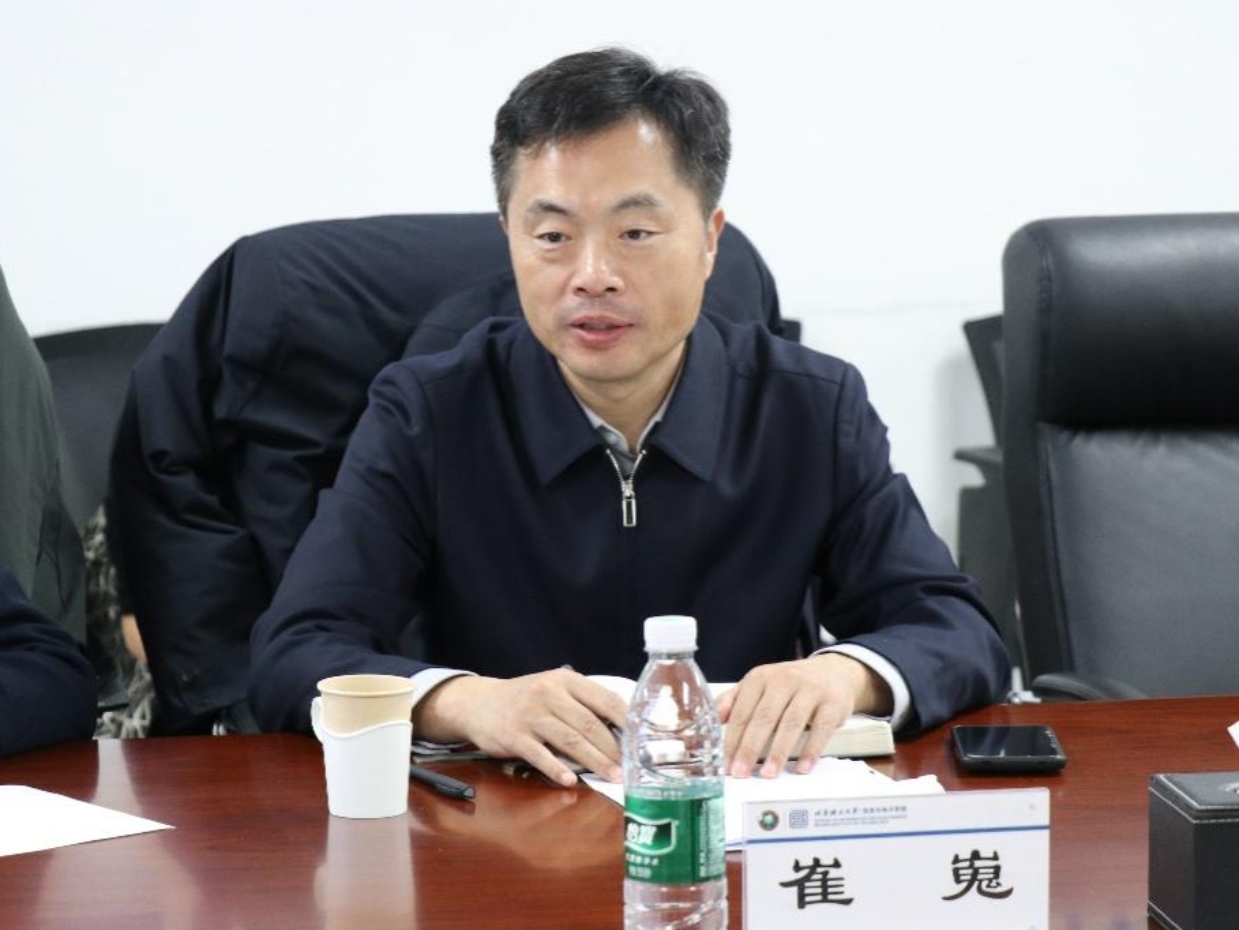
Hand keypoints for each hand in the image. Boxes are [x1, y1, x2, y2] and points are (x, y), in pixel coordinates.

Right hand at [413, 669, 628, 786]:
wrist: (479, 703)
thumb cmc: (527, 699)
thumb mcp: (554, 689)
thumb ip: (582, 703)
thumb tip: (622, 728)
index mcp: (565, 680)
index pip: (604, 699)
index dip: (626, 720)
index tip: (642, 739)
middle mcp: (548, 693)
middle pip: (589, 724)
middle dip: (613, 748)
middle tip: (630, 767)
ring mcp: (530, 715)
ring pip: (570, 740)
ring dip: (594, 761)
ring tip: (612, 776)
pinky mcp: (514, 736)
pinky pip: (540, 755)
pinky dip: (557, 768)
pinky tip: (571, 781)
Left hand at [715, 653, 890, 777]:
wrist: (833, 673)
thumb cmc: (790, 685)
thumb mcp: (761, 685)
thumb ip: (735, 699)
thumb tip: (714, 717)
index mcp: (761, 678)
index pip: (742, 710)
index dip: (733, 738)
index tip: (726, 762)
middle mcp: (784, 680)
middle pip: (764, 717)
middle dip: (750, 747)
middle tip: (741, 772)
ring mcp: (810, 690)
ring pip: (791, 723)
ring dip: (778, 751)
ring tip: (768, 774)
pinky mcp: (833, 703)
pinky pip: (821, 728)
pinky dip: (811, 750)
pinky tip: (802, 767)